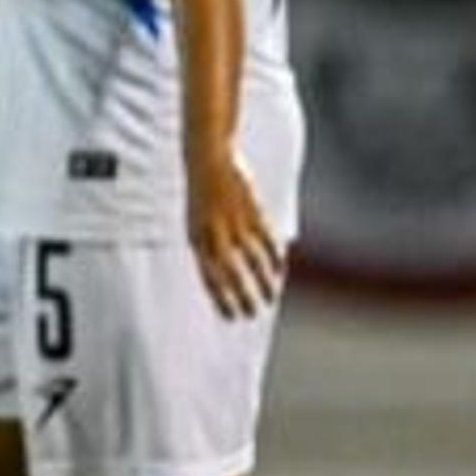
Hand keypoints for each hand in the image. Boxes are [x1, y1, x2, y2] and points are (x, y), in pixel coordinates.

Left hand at [187, 152, 286, 318]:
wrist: (207, 158)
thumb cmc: (201, 195)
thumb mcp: (196, 222)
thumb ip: (207, 246)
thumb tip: (221, 275)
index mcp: (196, 238)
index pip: (208, 277)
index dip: (220, 299)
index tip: (231, 318)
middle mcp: (214, 233)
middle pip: (231, 274)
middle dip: (242, 297)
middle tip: (252, 314)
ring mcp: (234, 223)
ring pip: (252, 261)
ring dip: (262, 282)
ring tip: (269, 298)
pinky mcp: (251, 212)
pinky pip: (266, 241)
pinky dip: (274, 257)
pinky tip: (279, 270)